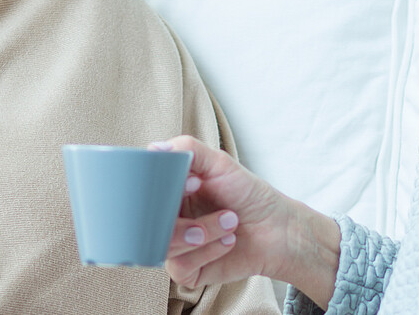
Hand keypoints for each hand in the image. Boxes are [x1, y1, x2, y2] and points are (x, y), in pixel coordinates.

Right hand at [152, 136, 340, 303]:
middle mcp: (165, 220)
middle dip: (179, 213)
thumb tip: (155, 148)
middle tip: (204, 196)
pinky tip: (227, 242)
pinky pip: (180, 264)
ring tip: (231, 221)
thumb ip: (187, 150)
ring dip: (202, 231)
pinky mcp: (185, 271)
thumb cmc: (248, 194)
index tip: (192, 182)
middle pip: (146, 221)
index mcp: (167, 194)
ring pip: (164, 243)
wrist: (277, 229)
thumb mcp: (219, 164)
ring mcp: (173, 246)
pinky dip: (207, 251)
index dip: (157, 189)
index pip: (142, 192)